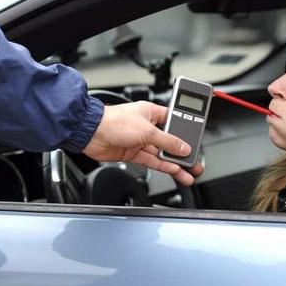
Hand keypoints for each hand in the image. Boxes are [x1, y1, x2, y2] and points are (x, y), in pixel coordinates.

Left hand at [83, 101, 203, 185]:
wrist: (91, 134)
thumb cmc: (114, 121)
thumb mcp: (147, 131)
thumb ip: (168, 141)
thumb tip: (183, 147)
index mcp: (152, 112)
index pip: (175, 122)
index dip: (185, 132)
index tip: (195, 142)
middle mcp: (147, 126)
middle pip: (170, 140)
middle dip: (182, 152)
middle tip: (195, 162)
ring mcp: (140, 140)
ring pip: (162, 154)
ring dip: (174, 163)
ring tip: (188, 173)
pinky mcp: (133, 152)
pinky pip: (152, 161)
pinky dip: (163, 166)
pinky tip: (174, 171)